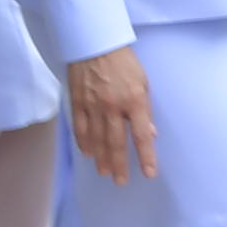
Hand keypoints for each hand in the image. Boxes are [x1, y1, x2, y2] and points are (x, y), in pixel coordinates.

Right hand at [66, 47, 155, 183]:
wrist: (95, 44)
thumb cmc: (124, 63)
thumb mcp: (144, 84)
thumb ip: (145, 111)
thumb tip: (149, 134)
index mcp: (134, 101)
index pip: (141, 136)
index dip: (145, 157)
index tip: (149, 173)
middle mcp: (112, 106)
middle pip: (115, 142)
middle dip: (119, 164)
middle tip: (120, 181)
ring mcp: (92, 105)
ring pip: (96, 139)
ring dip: (101, 158)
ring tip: (105, 172)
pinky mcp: (77, 102)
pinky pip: (80, 128)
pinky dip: (84, 143)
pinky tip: (88, 154)